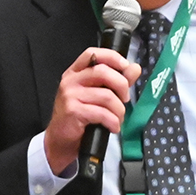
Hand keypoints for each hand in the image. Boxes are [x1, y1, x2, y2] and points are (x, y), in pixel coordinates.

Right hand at [44, 48, 140, 173]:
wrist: (61, 140)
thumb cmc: (78, 117)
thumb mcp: (96, 95)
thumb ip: (116, 81)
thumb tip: (135, 68)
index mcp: (75, 73)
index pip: (93, 54)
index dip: (112, 57)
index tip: (125, 66)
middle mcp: (70, 81)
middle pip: (103, 72)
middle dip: (121, 85)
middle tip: (125, 98)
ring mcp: (70, 96)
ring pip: (106, 96)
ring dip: (119, 110)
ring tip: (118, 118)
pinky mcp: (73, 111)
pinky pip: (102, 113)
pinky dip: (113, 122)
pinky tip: (112, 127)